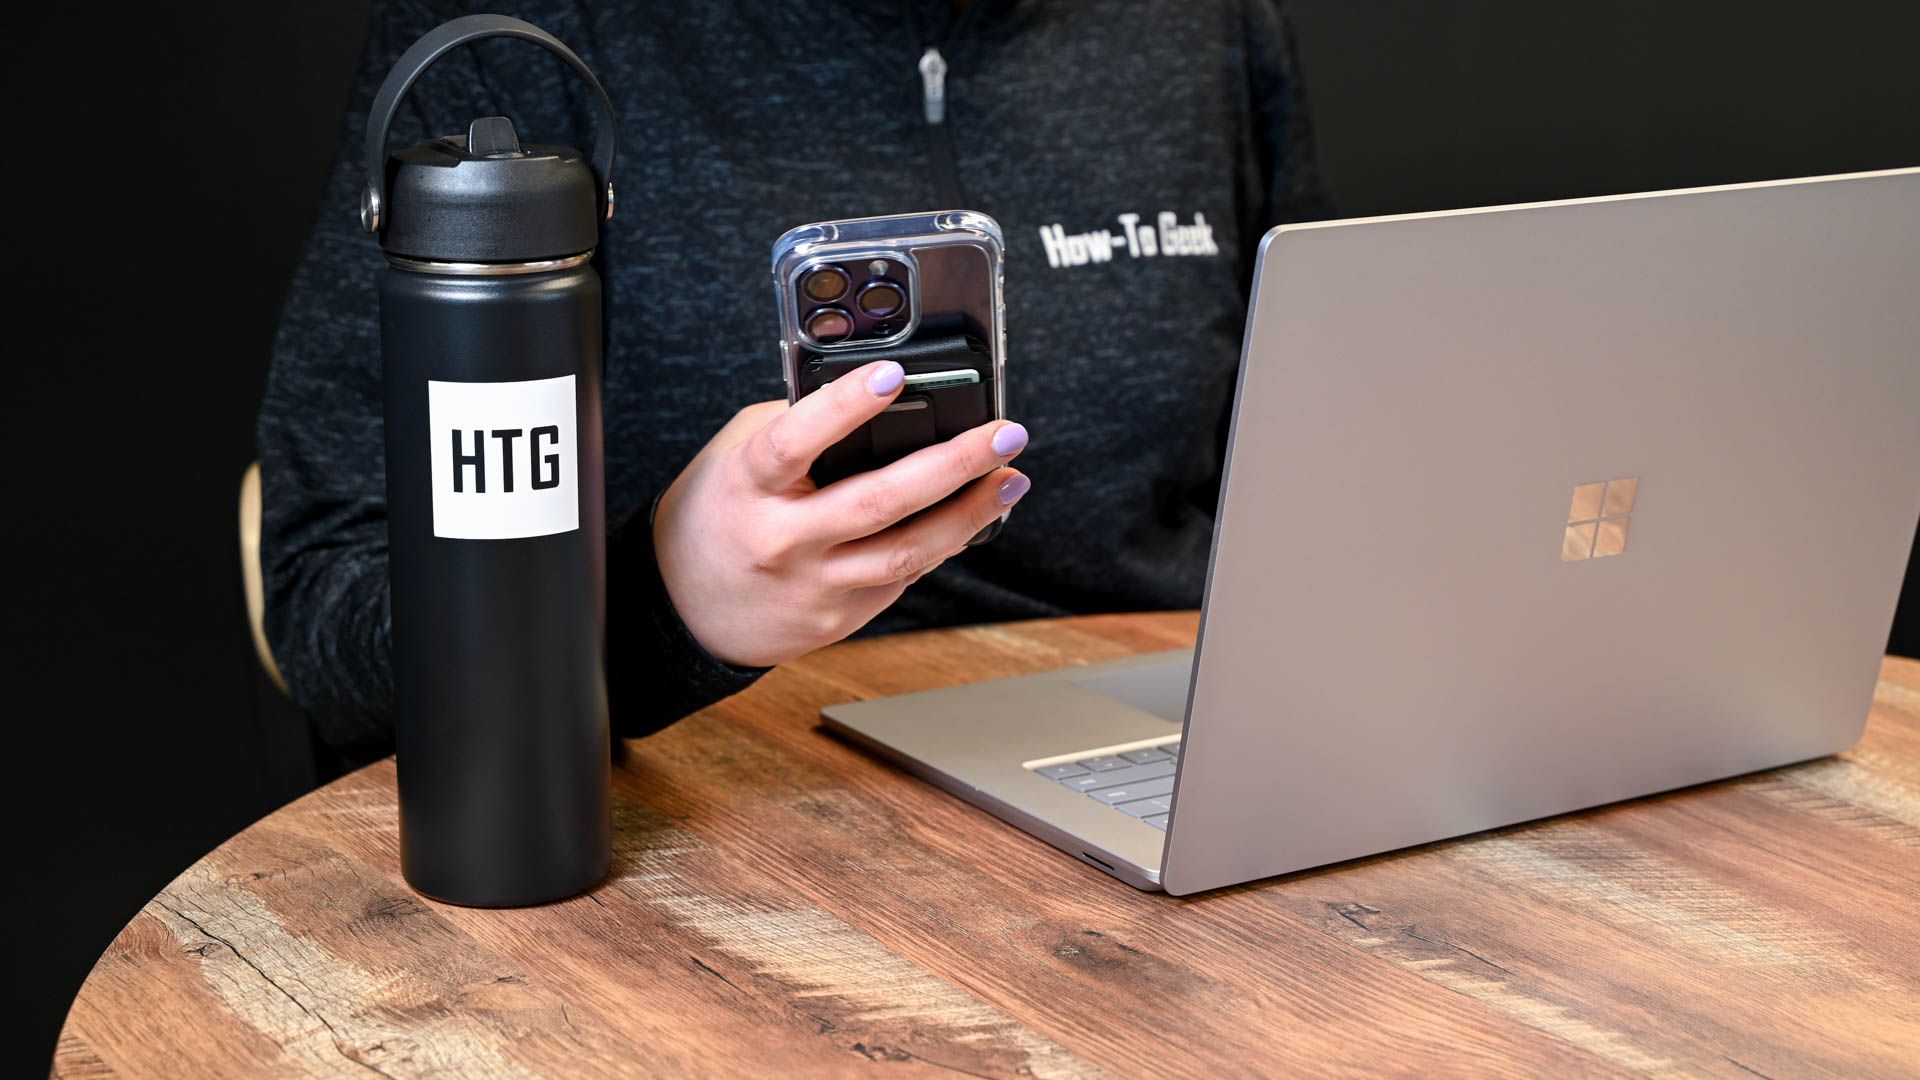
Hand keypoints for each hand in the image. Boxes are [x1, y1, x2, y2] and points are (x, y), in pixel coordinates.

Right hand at [653, 360, 1029, 667]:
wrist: (686, 607)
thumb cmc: (719, 512)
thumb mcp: (736, 454)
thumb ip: (795, 425)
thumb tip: (879, 398)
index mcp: (748, 485)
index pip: (795, 439)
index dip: (844, 407)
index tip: (893, 375)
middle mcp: (781, 538)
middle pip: (878, 501)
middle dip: (953, 464)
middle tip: (1004, 434)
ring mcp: (814, 584)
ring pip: (905, 552)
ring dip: (969, 514)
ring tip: (1011, 479)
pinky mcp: (838, 616)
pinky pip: (902, 575)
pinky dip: (943, 541)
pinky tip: (974, 513)